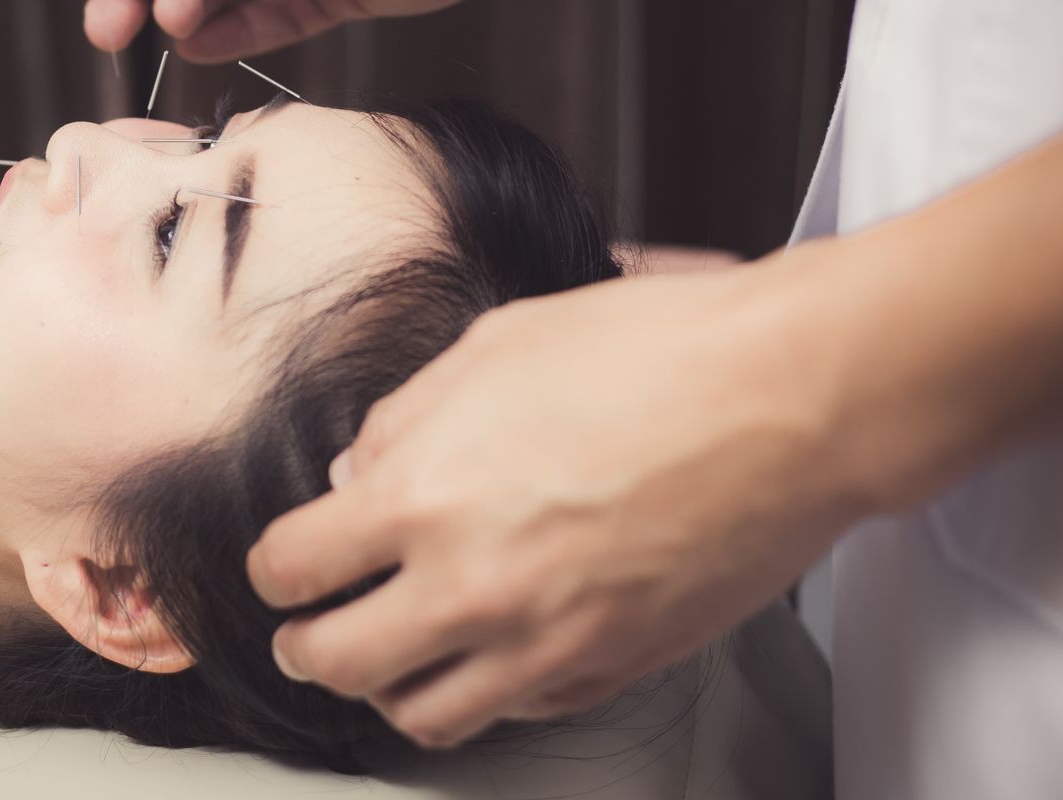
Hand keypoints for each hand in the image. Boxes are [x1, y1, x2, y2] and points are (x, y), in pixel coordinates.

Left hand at [245, 256, 865, 747]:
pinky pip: (519, 712)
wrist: (789, 400)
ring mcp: (547, 642)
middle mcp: (474, 586)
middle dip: (306, 644)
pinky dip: (487, 690)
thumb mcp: (492, 347)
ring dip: (389, 687)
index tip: (282, 565)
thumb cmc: (654, 353)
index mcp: (424, 496)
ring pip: (424, 716)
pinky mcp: (613, 667)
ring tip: (388, 656)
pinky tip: (488, 650)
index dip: (274, 568)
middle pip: (337, 663)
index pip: (293, 567)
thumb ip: (404, 421)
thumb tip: (356, 474)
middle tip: (307, 629)